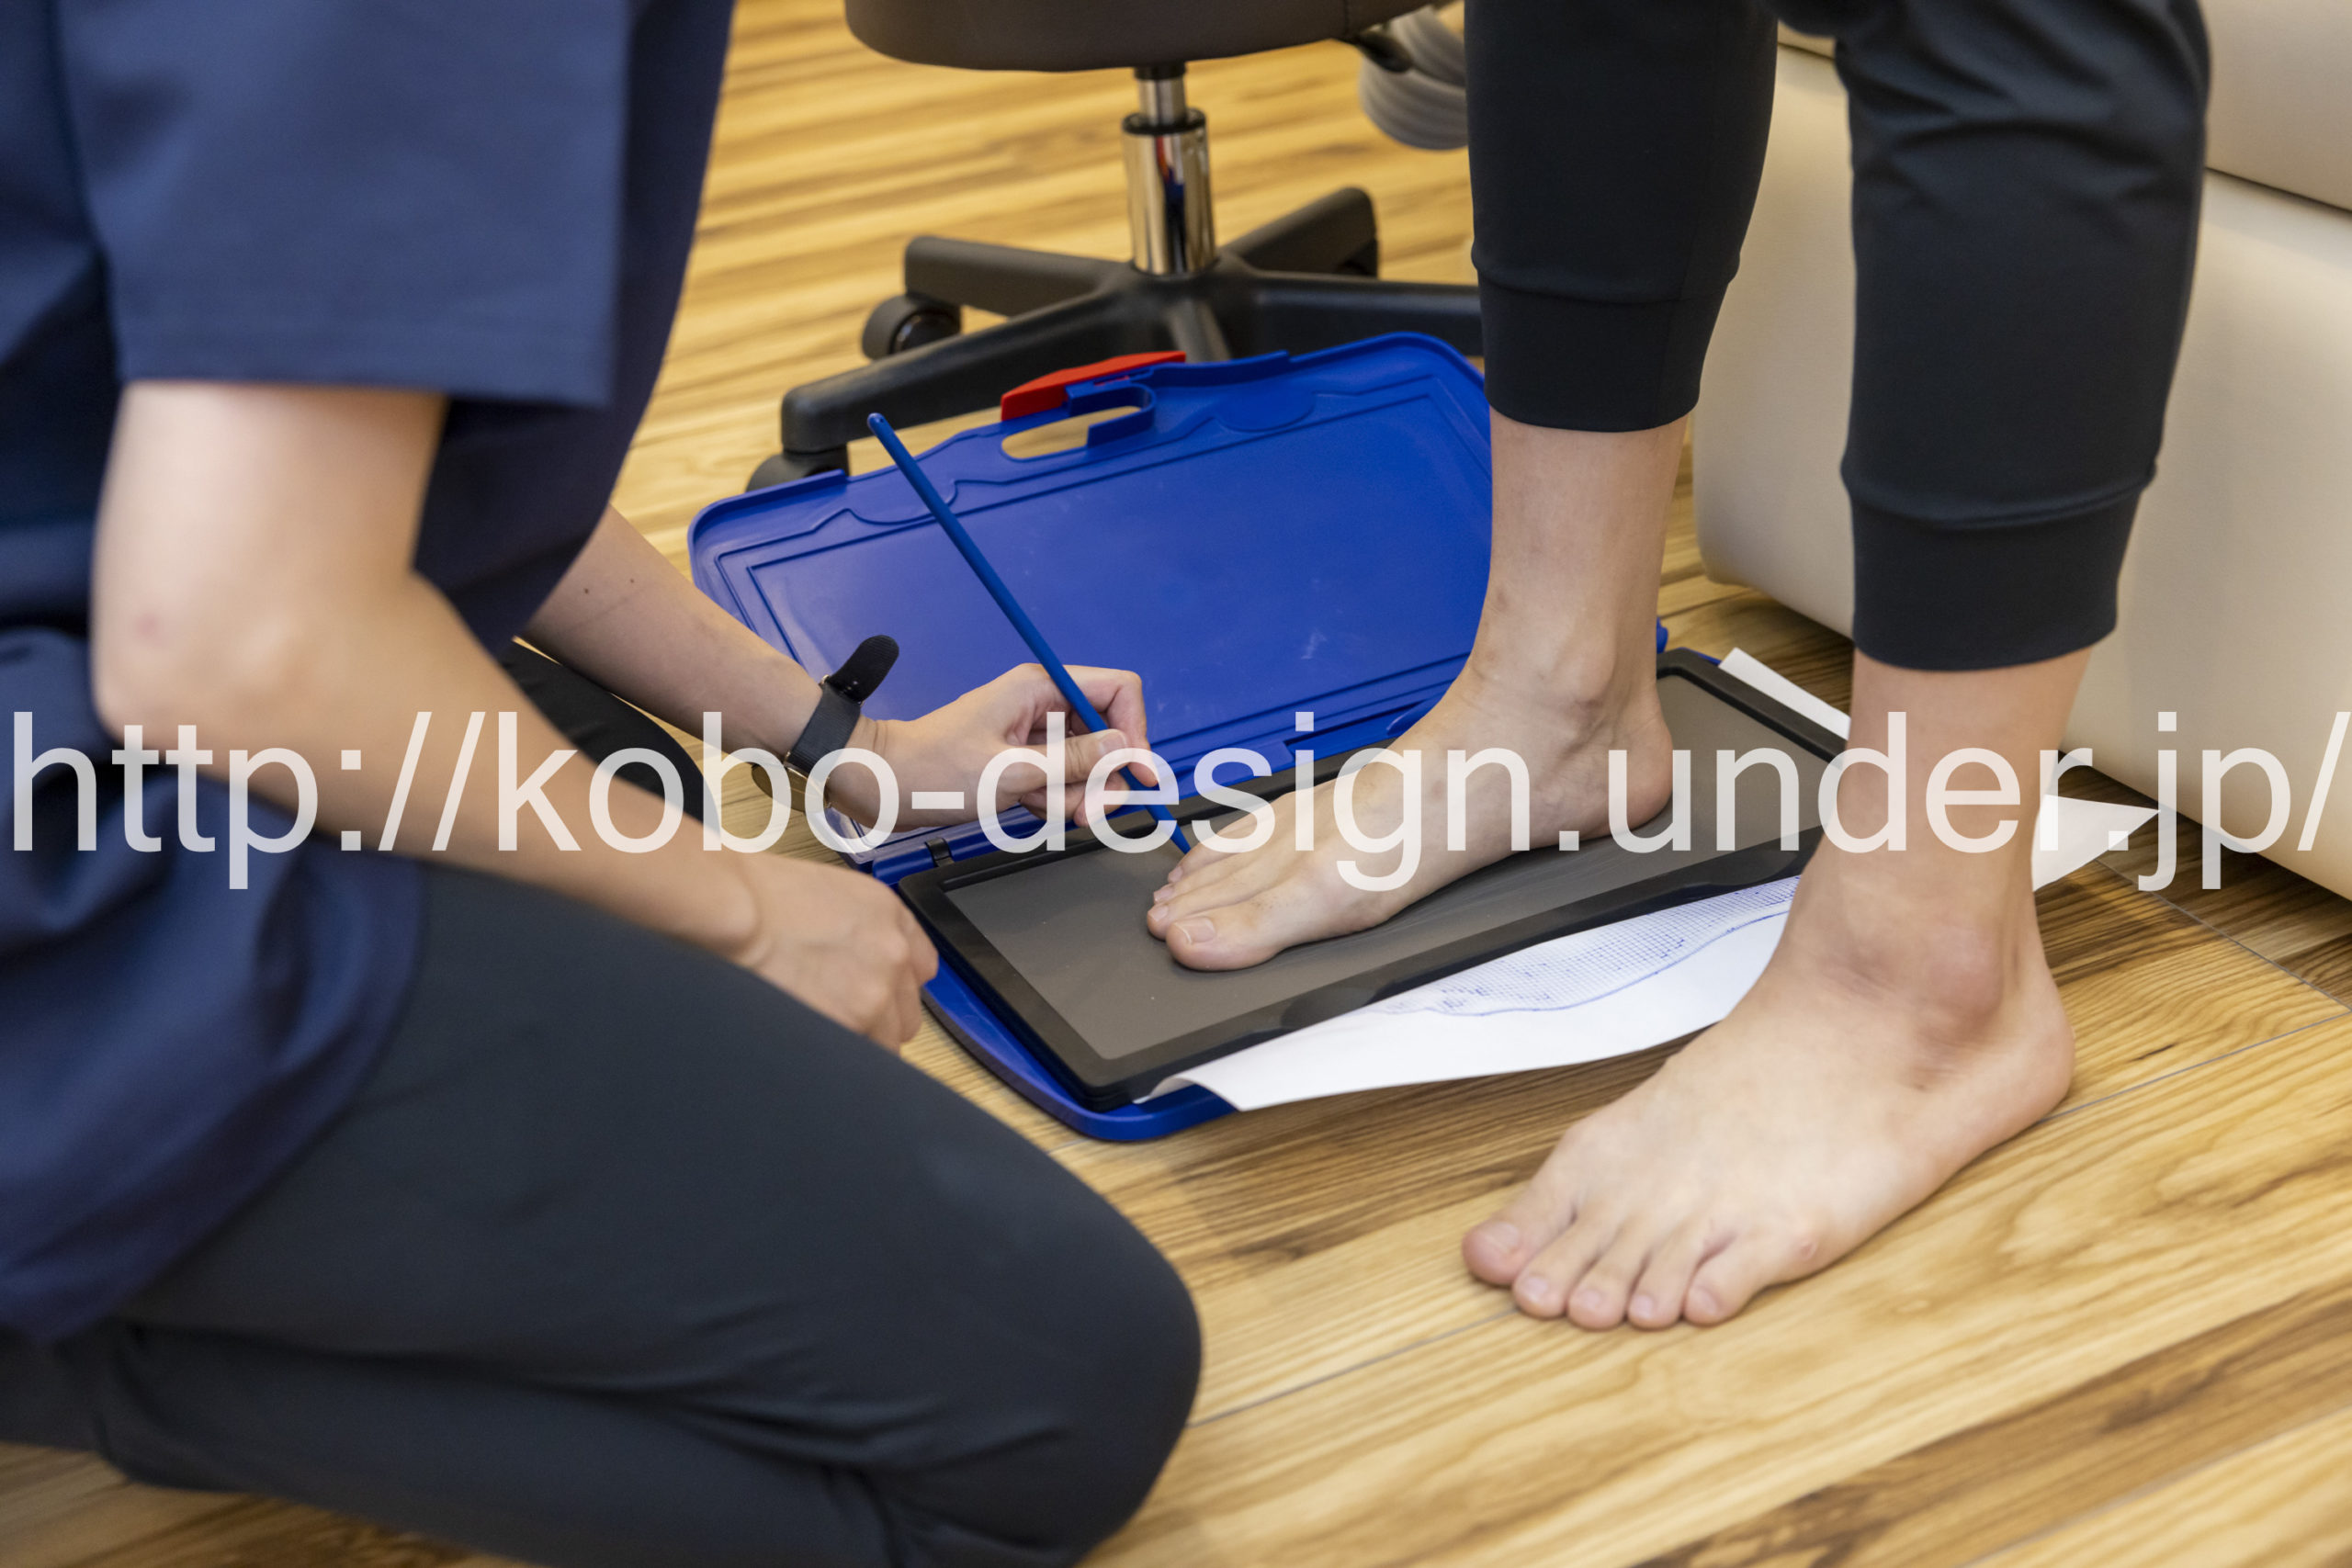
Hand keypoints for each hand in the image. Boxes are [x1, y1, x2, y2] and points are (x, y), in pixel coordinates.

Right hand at [723, 853, 936, 1048]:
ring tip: (817, 1031)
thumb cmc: (760, 896)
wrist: (736, 908)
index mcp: (891, 917)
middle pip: (905, 1015)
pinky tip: (809, 1043)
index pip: (920, 970)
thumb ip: (861, 929)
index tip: (879, 997)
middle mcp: (893, 956)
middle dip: (877, 1022)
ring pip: (884, 1044)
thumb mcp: (830, 893)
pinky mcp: (850, 1024)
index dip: (895, 988)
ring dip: (855, 1042)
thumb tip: (859, 960)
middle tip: (837, 1017)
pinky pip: (856, 1058)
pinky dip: (835, 1057)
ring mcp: (874, 994)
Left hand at [830, 663, 1157, 829]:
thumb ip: (1073, 762)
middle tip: (1089, 811)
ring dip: (1078, 794)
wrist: (884, 785)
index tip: (1137, 773)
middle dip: (1104, 776)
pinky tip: (1031, 810)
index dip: (1135, 730)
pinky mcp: (1021, 759)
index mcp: (1039, 688)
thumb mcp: (1012, 772)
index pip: (1117, 690)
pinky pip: (1060, 778)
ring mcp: (1032, 733)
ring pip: (1085, 762)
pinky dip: (1055, 799)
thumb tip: (1124, 749)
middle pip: (1106, 733)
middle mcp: (1040, 704)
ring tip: (1049, 811)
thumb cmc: (933, 771)